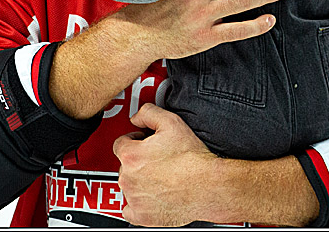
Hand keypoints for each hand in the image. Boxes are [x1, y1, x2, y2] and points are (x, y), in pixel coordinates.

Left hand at [113, 104, 218, 225]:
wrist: (208, 186)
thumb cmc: (192, 159)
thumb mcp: (172, 123)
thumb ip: (148, 113)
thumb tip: (137, 117)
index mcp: (131, 155)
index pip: (121, 144)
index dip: (134, 141)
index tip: (144, 144)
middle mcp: (128, 178)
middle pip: (125, 165)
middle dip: (138, 161)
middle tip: (157, 160)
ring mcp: (133, 198)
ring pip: (128, 186)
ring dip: (139, 181)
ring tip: (160, 176)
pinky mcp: (142, 215)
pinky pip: (129, 210)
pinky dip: (137, 204)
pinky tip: (152, 195)